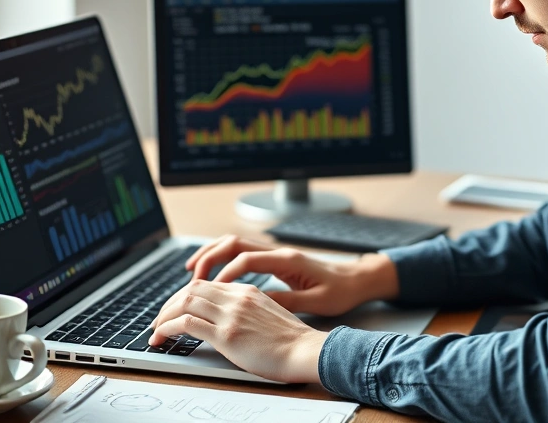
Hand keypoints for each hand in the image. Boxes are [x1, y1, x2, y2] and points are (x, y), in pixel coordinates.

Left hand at [149, 280, 327, 382]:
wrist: (305, 351)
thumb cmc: (291, 341)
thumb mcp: (267, 315)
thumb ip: (246, 310)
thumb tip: (226, 320)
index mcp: (247, 291)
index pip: (206, 285)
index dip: (185, 296)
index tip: (176, 309)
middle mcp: (236, 297)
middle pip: (191, 289)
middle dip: (169, 303)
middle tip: (160, 319)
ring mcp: (231, 314)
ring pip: (184, 302)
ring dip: (164, 315)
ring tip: (156, 330)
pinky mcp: (226, 334)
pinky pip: (186, 324)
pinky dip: (167, 328)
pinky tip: (161, 336)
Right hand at [186, 235, 399, 316]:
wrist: (357, 280)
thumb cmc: (340, 291)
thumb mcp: (317, 303)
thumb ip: (288, 302)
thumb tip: (257, 304)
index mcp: (288, 260)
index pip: (246, 259)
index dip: (225, 274)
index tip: (210, 290)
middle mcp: (278, 252)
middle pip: (234, 243)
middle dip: (208, 257)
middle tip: (190, 277)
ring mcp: (275, 253)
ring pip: (235, 244)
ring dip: (212, 255)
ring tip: (192, 272)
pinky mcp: (275, 259)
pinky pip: (242, 252)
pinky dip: (223, 260)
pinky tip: (214, 275)